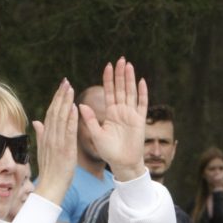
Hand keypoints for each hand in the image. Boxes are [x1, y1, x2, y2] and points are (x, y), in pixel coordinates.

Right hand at [32, 79, 77, 205]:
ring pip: (61, 119)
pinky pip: (69, 132)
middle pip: (55, 112)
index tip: (61, 86)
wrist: (51, 186)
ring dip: (66, 103)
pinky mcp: (66, 150)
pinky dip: (71, 119)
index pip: (51, 113)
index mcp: (46, 136)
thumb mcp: (43, 150)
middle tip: (66, 81)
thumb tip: (36, 121)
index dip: (56, 99)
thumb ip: (41, 134)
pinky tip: (75, 108)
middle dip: (61, 96)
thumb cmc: (50, 170)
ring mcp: (57, 143)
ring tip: (70, 89)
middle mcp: (51, 137)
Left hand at [78, 58, 146, 180]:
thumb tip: (80, 105)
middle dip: (120, 74)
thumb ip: (90, 119)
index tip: (107, 65)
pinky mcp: (140, 120)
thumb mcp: (96, 134)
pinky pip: (142, 104)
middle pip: (121, 88)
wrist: (122, 163)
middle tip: (120, 59)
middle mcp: (121, 111)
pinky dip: (142, 93)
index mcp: (110, 113)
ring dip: (130, 79)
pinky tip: (142, 81)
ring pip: (131, 92)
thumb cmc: (108, 151)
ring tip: (129, 65)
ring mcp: (132, 115)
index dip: (108, 79)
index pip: (109, 92)